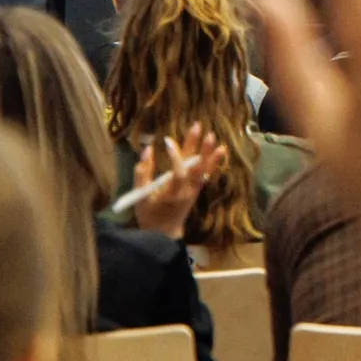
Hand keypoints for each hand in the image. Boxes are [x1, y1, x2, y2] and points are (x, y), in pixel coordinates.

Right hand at [131, 122, 230, 237]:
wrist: (164, 232)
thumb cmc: (149, 214)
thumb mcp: (140, 196)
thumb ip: (142, 173)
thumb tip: (148, 149)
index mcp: (171, 194)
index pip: (178, 174)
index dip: (175, 157)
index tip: (167, 141)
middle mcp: (187, 191)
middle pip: (194, 167)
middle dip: (195, 147)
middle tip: (198, 128)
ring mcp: (194, 190)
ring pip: (203, 168)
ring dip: (207, 152)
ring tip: (212, 135)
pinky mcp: (198, 189)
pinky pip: (206, 173)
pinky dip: (213, 161)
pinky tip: (220, 149)